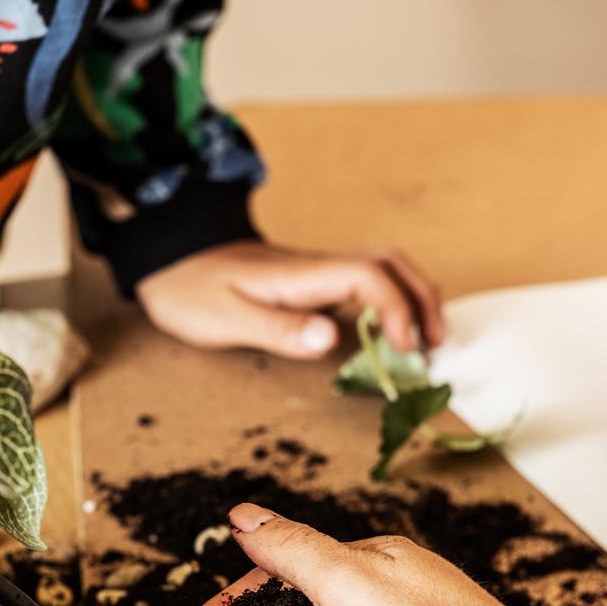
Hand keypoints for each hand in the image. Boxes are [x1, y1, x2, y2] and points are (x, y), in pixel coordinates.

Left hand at [134, 242, 444, 360]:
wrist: (170, 257)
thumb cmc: (191, 290)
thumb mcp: (224, 317)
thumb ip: (278, 328)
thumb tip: (330, 338)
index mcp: (302, 273)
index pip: (369, 277)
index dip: (397, 309)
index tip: (405, 348)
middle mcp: (318, 266)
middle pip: (390, 264)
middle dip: (422, 299)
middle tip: (436, 344)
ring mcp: (317, 271)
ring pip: (384, 268)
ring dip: (413, 298)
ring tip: (426, 340)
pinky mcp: (312, 281)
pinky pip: (365, 283)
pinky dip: (391, 302)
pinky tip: (390, 332)